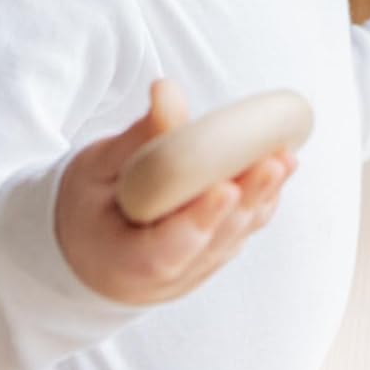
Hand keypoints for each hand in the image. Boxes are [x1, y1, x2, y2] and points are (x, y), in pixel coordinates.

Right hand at [55, 78, 296, 305]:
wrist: (84, 254)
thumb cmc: (85, 208)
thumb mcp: (95, 171)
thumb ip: (138, 139)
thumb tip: (167, 91)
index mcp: (122, 262)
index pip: (167, 249)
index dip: (200, 219)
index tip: (225, 188)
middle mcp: (166, 278)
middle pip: (214, 240)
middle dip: (247, 198)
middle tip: (274, 161)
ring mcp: (195, 273)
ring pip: (235, 236)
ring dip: (263, 197)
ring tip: (285, 159)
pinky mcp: (213, 259)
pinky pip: (241, 232)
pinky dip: (261, 201)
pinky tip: (280, 170)